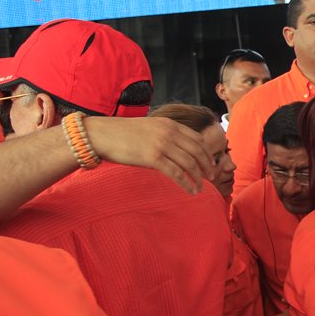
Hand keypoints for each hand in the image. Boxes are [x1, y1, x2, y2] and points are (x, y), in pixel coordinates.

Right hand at [85, 117, 214, 193]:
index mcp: (170, 125)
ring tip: (201, 187)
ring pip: (190, 164)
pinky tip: (191, 191)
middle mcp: (169, 133)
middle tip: (212, 176)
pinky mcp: (153, 158)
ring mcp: (162, 145)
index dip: (207, 153)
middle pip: (197, 152)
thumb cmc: (123, 133)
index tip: (211, 163)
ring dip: (199, 177)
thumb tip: (178, 150)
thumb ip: (166, 135)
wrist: (102, 134)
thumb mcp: (150, 127)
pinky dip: (187, 184)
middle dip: (208, 165)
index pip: (197, 139)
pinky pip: (177, 174)